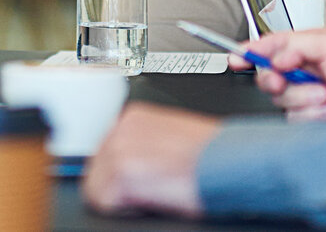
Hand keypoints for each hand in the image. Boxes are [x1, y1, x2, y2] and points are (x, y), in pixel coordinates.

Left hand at [82, 102, 217, 217]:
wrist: (230, 161)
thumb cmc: (211, 156)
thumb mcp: (170, 139)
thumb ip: (144, 145)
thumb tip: (131, 165)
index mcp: (134, 117)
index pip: (105, 153)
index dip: (120, 176)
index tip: (137, 184)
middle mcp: (122, 127)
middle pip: (96, 169)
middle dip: (116, 187)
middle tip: (149, 192)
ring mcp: (119, 147)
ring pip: (96, 187)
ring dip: (120, 198)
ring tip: (152, 195)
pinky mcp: (122, 170)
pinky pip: (103, 201)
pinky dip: (125, 208)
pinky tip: (152, 199)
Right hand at [235, 29, 325, 121]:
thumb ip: (296, 42)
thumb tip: (274, 56)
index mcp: (308, 50)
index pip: (271, 47)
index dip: (251, 51)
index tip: (236, 56)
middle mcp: (305, 73)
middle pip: (269, 75)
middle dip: (278, 78)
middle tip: (287, 77)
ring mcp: (307, 97)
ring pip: (281, 99)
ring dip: (304, 97)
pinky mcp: (309, 120)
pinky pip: (292, 118)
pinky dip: (311, 114)